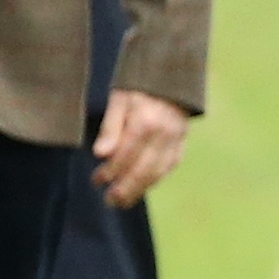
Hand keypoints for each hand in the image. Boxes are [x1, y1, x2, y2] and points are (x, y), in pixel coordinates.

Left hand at [91, 89, 190, 207]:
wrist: (172, 77)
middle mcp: (162, 135)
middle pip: (142, 170)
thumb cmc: (140, 87)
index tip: (96, 180)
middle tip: (110, 201)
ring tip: (123, 202)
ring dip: (139, 190)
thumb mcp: (119, 99)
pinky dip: (154, 180)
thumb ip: (110, 128)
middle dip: (124, 189)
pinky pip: (168, 168)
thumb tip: (100, 154)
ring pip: (157, 173)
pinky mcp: (182, 143)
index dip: (109, 172)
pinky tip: (142, 187)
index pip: (124, 157)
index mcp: (144, 123)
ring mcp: (175, 141)